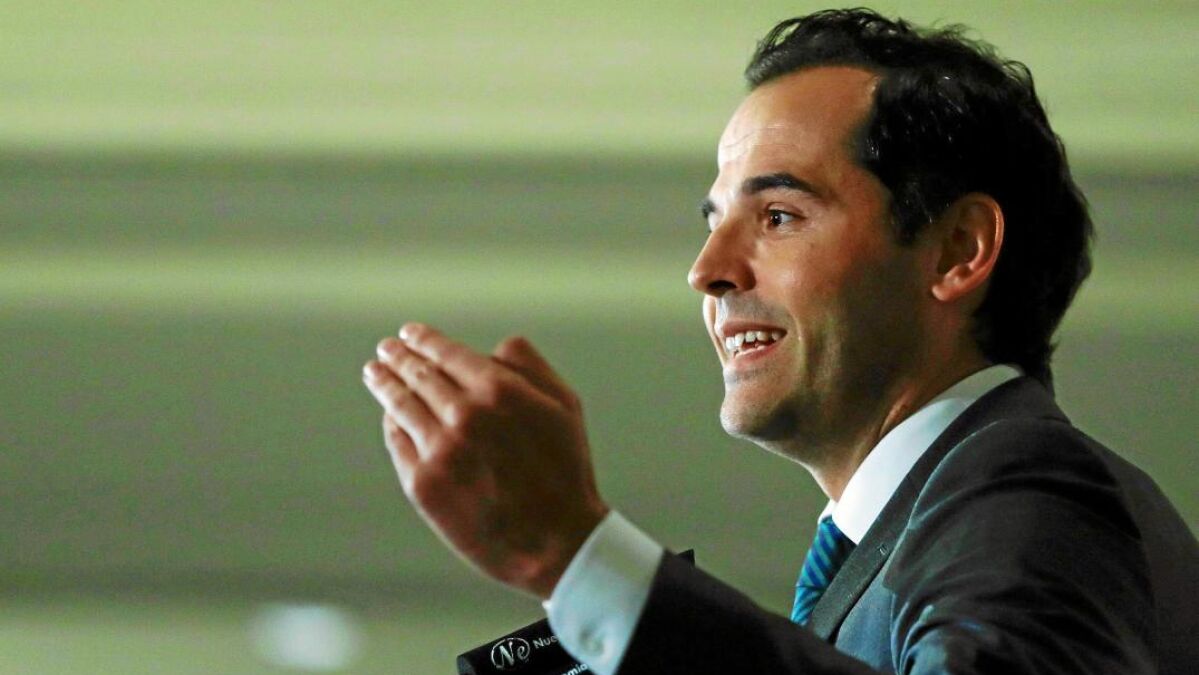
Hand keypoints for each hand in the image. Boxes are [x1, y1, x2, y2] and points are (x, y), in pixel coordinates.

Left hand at [362, 323, 608, 598]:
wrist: (556, 542)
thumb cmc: (565, 472)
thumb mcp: (564, 406)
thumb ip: (529, 366)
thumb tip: (494, 347)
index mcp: (499, 390)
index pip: (448, 354)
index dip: (425, 340)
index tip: (409, 334)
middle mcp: (463, 414)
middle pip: (419, 375)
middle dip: (399, 358)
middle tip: (385, 350)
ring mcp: (439, 450)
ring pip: (401, 405)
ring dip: (385, 384)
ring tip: (374, 373)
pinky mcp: (423, 484)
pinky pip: (399, 443)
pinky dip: (392, 424)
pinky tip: (390, 417)